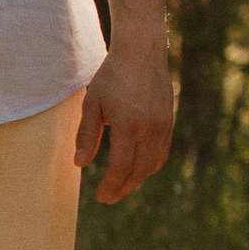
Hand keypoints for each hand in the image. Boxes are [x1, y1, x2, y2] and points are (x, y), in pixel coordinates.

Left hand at [75, 37, 174, 205]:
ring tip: (121, 187)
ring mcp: (163, 126)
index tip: (100, 196)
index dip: (110, 186)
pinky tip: (138, 170)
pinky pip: (161, 153)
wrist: (141, 51)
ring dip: (136, 180)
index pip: (120, 168)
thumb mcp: (93, 102)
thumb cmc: (112, 75)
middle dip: (122, 188)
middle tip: (108, 198)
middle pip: (138, 171)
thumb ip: (87, 135)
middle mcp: (149, 129)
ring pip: (151, 165)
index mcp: (128, 125)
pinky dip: (150, 166)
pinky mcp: (169, 122)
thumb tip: (79, 163)